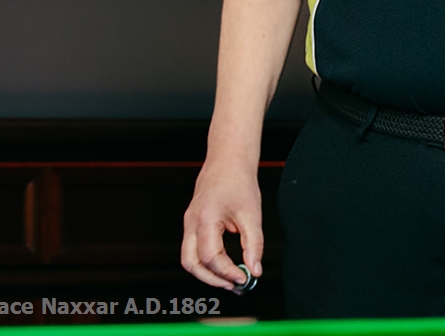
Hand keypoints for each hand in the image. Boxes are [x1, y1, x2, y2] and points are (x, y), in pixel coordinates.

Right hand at [180, 157, 262, 292]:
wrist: (229, 159)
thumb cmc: (239, 181)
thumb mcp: (252, 214)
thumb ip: (254, 245)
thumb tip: (255, 270)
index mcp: (205, 218)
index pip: (211, 258)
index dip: (228, 272)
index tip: (244, 278)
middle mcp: (191, 222)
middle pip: (191, 263)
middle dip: (212, 279)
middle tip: (234, 285)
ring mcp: (189, 222)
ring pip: (189, 258)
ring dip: (206, 273)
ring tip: (229, 279)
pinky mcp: (192, 221)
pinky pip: (193, 248)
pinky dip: (206, 261)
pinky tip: (224, 264)